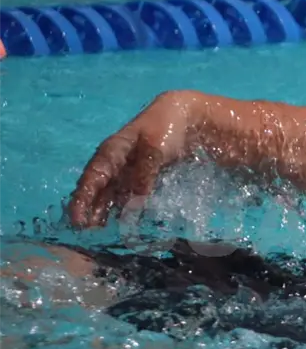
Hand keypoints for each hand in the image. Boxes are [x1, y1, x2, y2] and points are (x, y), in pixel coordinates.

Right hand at [67, 91, 194, 227]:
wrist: (186, 118)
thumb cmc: (165, 127)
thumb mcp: (154, 147)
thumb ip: (145, 172)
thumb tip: (137, 198)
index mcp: (112, 152)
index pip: (92, 178)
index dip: (83, 198)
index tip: (77, 218)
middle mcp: (116, 162)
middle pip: (98, 188)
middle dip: (89, 207)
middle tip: (84, 230)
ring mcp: (128, 170)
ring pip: (112, 192)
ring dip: (104, 209)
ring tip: (98, 229)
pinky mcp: (143, 176)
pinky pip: (129, 193)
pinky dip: (124, 206)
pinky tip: (122, 219)